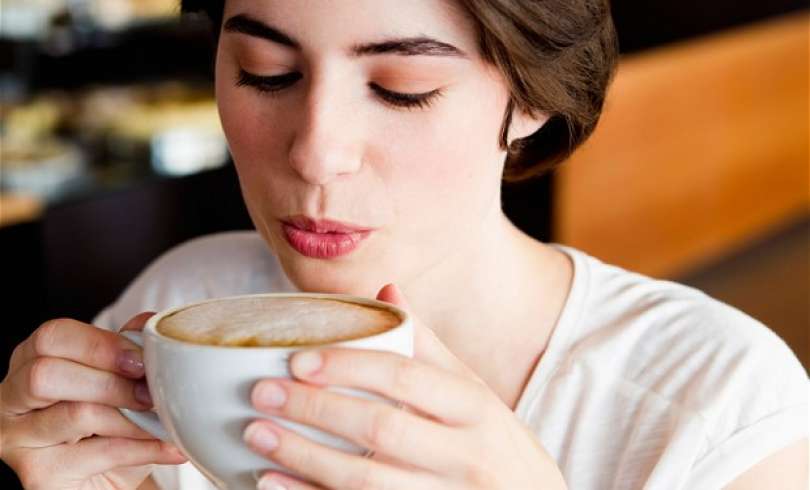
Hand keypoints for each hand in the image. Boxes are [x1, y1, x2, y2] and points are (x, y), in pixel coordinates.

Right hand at [1, 313, 186, 488]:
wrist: (105, 479)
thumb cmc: (109, 424)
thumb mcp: (118, 380)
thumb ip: (127, 349)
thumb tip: (150, 324)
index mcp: (29, 361)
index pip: (52, 337)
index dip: (100, 345)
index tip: (141, 360)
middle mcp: (10, 398)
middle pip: (47, 374)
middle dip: (110, 382)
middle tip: (151, 394)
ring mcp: (17, 440)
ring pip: (76, 414)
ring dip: (132, 417)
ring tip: (165, 421)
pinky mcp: (38, 475)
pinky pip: (98, 453)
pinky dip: (142, 448)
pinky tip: (169, 446)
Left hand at [244, 284, 567, 489]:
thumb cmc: (499, 446)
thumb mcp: (476, 394)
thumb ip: (428, 347)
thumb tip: (385, 291)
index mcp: (476, 407)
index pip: (406, 378)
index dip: (349, 366)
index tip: (298, 360)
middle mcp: (467, 454)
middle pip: (382, 429)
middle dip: (316, 411)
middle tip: (263, 394)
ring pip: (366, 483)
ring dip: (305, 460)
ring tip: (258, 436)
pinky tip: (275, 484)